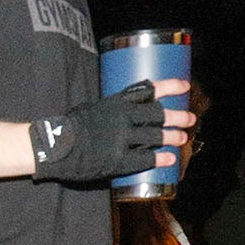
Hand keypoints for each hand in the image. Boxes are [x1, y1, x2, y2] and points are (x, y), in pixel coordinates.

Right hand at [28, 81, 176, 184]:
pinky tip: (170, 159)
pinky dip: (160, 158)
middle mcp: (122, 117)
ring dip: (172, 137)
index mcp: (115, 102)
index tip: (185, 86)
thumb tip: (128, 113)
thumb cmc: (69, 126)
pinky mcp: (118, 159)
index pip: (148, 90)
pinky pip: (145, 158)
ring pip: (155, 136)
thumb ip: (111, 110)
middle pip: (158, 114)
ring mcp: (121, 138)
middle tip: (190, 119)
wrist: (54, 146)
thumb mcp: (92, 108)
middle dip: (177, 116)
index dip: (169, 86)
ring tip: (183, 139)